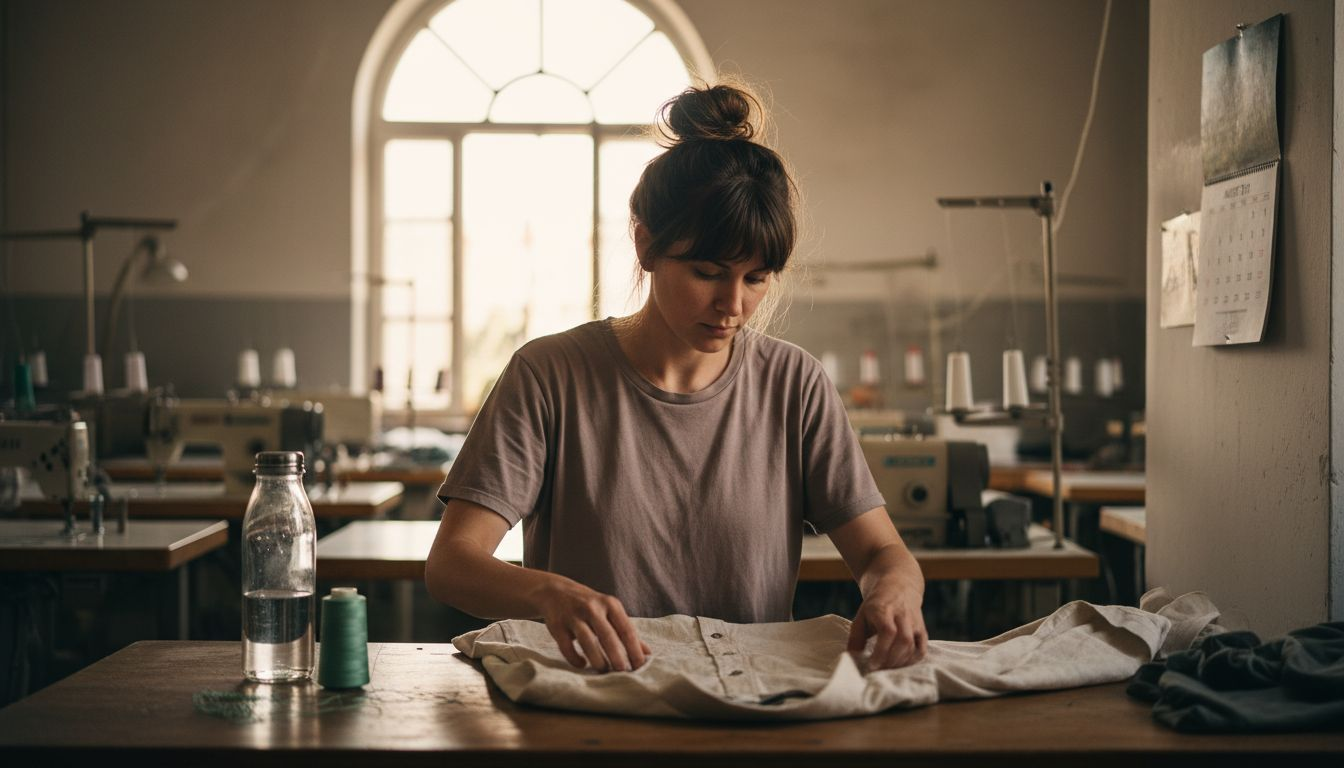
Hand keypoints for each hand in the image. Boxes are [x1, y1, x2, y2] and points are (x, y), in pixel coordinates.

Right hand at [534, 577, 650, 671]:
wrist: (555, 591)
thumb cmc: (589, 606)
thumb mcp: (609, 612)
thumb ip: (626, 631)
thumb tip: (647, 653)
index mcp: (610, 604)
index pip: (626, 629)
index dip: (634, 649)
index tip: (640, 666)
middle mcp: (593, 608)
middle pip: (607, 635)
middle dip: (617, 656)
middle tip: (622, 672)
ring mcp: (574, 616)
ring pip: (587, 641)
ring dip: (597, 659)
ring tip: (604, 670)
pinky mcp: (557, 625)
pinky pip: (567, 646)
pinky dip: (575, 658)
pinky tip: (582, 664)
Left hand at [847, 577, 927, 669]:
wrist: (898, 586)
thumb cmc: (876, 605)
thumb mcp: (861, 616)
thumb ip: (856, 637)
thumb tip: (852, 658)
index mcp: (883, 609)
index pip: (888, 631)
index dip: (881, 651)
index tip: (871, 664)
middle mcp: (902, 615)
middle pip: (903, 640)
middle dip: (890, 660)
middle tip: (878, 669)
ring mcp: (914, 622)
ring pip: (913, 645)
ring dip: (900, 662)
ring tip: (887, 668)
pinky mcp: (922, 628)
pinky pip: (922, 648)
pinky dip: (912, 660)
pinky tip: (900, 664)